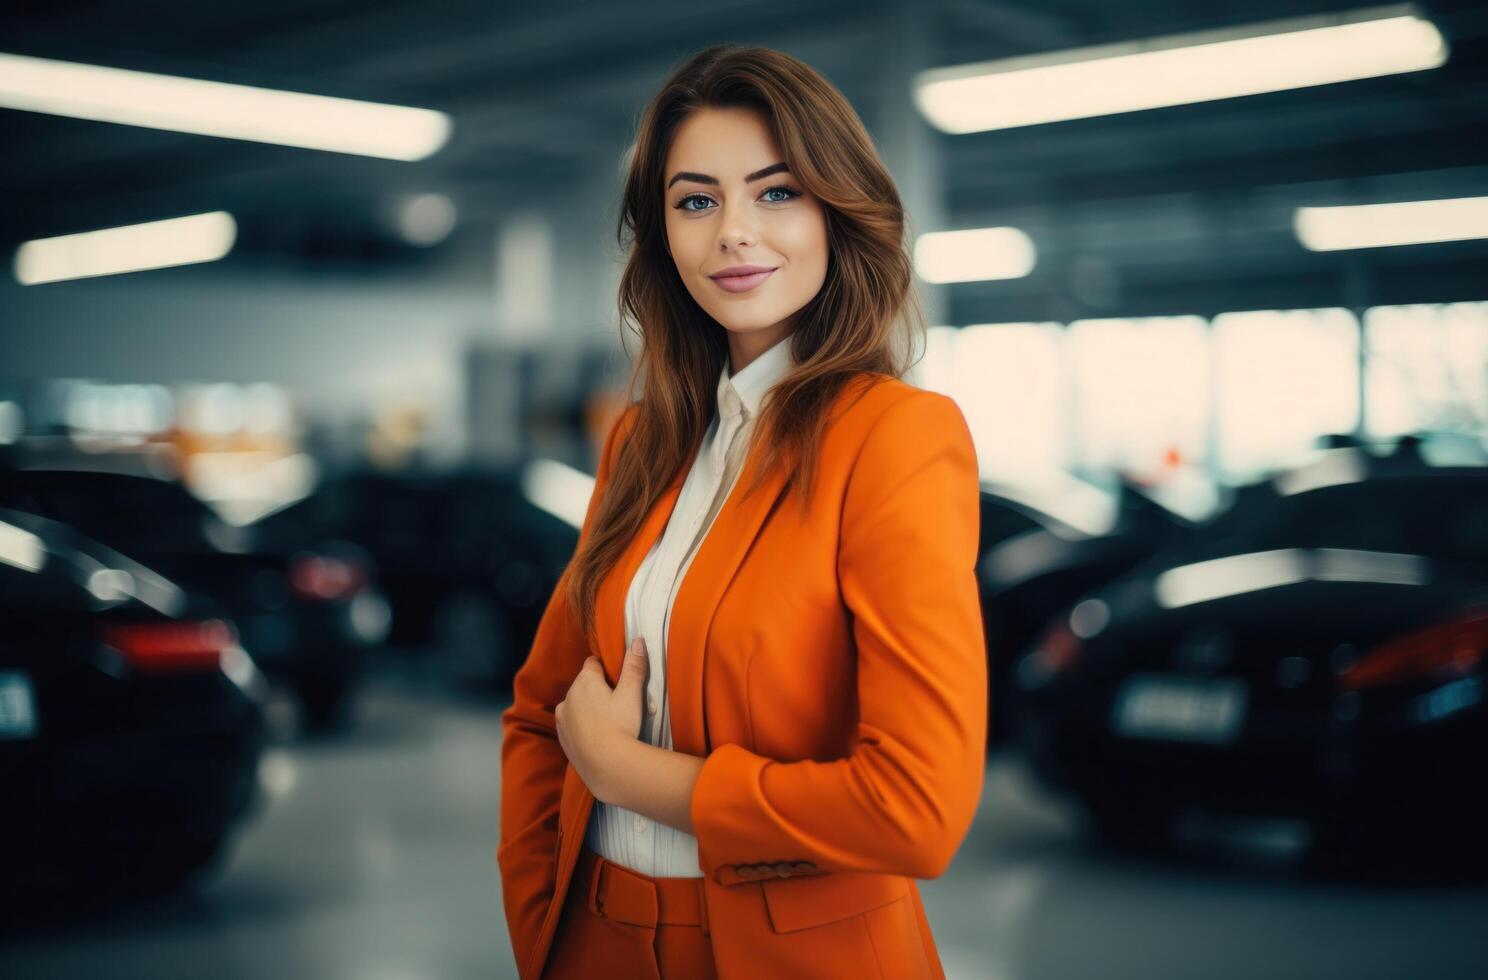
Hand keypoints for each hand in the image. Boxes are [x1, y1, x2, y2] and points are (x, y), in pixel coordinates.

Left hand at [555, 637, 648, 802]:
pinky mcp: (563, 737)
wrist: (606, 766)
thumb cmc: (621, 726)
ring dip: (587, 707)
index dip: (606, 669)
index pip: (593, 663)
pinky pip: (572, 724)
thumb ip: (634, 666)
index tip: (618, 679)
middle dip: (597, 689)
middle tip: (618, 702)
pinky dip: (581, 726)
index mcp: (585, 681)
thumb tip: (638, 640)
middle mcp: (569, 696)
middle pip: (584, 684)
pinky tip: (597, 735)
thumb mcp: (632, 693)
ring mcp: (563, 718)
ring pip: (576, 704)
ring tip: (608, 721)